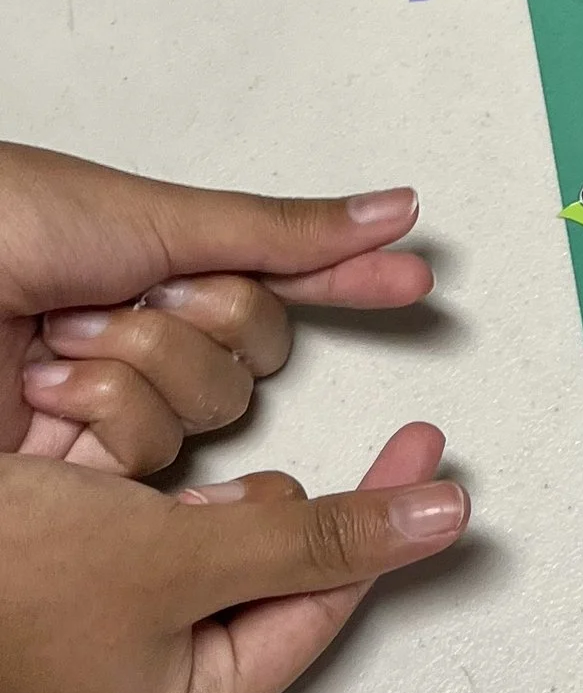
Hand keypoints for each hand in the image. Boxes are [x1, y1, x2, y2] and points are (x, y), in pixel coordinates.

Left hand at [0, 145, 432, 478]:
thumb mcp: (150, 220)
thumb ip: (280, 234)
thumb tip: (386, 214)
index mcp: (143, 265)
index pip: (271, 279)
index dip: (342, 279)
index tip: (415, 279)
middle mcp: (127, 338)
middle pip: (250, 355)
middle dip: (201, 318)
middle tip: (134, 292)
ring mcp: (95, 409)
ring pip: (206, 414)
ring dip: (139, 368)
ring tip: (64, 341)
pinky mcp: (69, 478)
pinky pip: (149, 466)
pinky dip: (107, 420)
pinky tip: (56, 394)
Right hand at [0, 423, 467, 692]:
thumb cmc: (0, 579)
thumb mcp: (182, 553)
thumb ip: (321, 538)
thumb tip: (433, 524)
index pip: (318, 612)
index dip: (377, 526)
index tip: (427, 455)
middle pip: (265, 579)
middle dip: (257, 516)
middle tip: (215, 491)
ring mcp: (99, 648)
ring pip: (206, 544)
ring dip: (195, 500)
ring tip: (136, 494)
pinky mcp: (67, 591)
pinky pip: (148, 530)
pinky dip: (150, 493)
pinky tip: (114, 477)